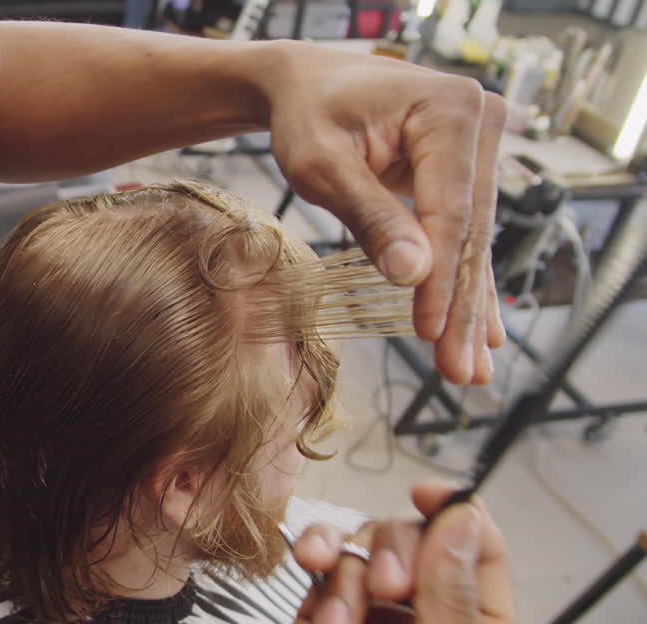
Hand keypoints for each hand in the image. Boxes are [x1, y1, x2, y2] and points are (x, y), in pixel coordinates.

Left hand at [260, 42, 506, 385]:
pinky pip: (464, 235)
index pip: (451, 213)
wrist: (308, 85)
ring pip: (471, 241)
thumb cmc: (307, 116)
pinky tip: (480, 331)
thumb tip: (413, 275)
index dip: (441, 280)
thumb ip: (369, 217)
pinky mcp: (466, 170)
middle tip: (462, 374)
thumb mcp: (322, 165)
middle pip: (470, 233)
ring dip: (468, 308)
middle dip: (461, 307)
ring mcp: (479, 146)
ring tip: (471, 370)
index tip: (432, 334)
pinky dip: (463, 284)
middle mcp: (480, 122)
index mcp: (451, 111)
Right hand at [293, 482, 516, 623]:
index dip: (456, 513)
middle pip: (418, 536)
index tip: (427, 494)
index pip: (480, 549)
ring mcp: (375, 604)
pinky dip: (318, 549)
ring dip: (350, 575)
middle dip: (393, 558)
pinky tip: (312, 567)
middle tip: (384, 592)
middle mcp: (429, 611)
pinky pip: (326, 548)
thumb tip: (463, 520)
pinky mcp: (325, 599)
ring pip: (368, 541)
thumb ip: (454, 599)